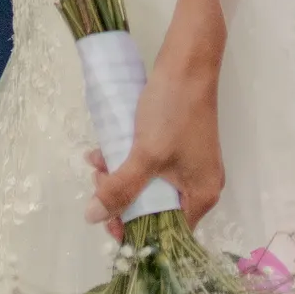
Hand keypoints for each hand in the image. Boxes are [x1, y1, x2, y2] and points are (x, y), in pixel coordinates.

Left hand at [90, 37, 224, 236]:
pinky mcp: (178, 144)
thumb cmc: (173, 112)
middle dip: (122, 198)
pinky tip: (103, 149)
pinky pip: (151, 164)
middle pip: (156, 208)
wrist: (188, 61)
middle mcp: (199, 184)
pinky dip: (129, 159)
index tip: (105, 221)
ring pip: (149, 184)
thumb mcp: (145, 154)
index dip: (135, 230)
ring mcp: (189, 163)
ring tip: (96, 162)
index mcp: (201, 195)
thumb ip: (121, 188)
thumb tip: (93, 217)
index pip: (167, 232)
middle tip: (97, 183)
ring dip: (120, 176)